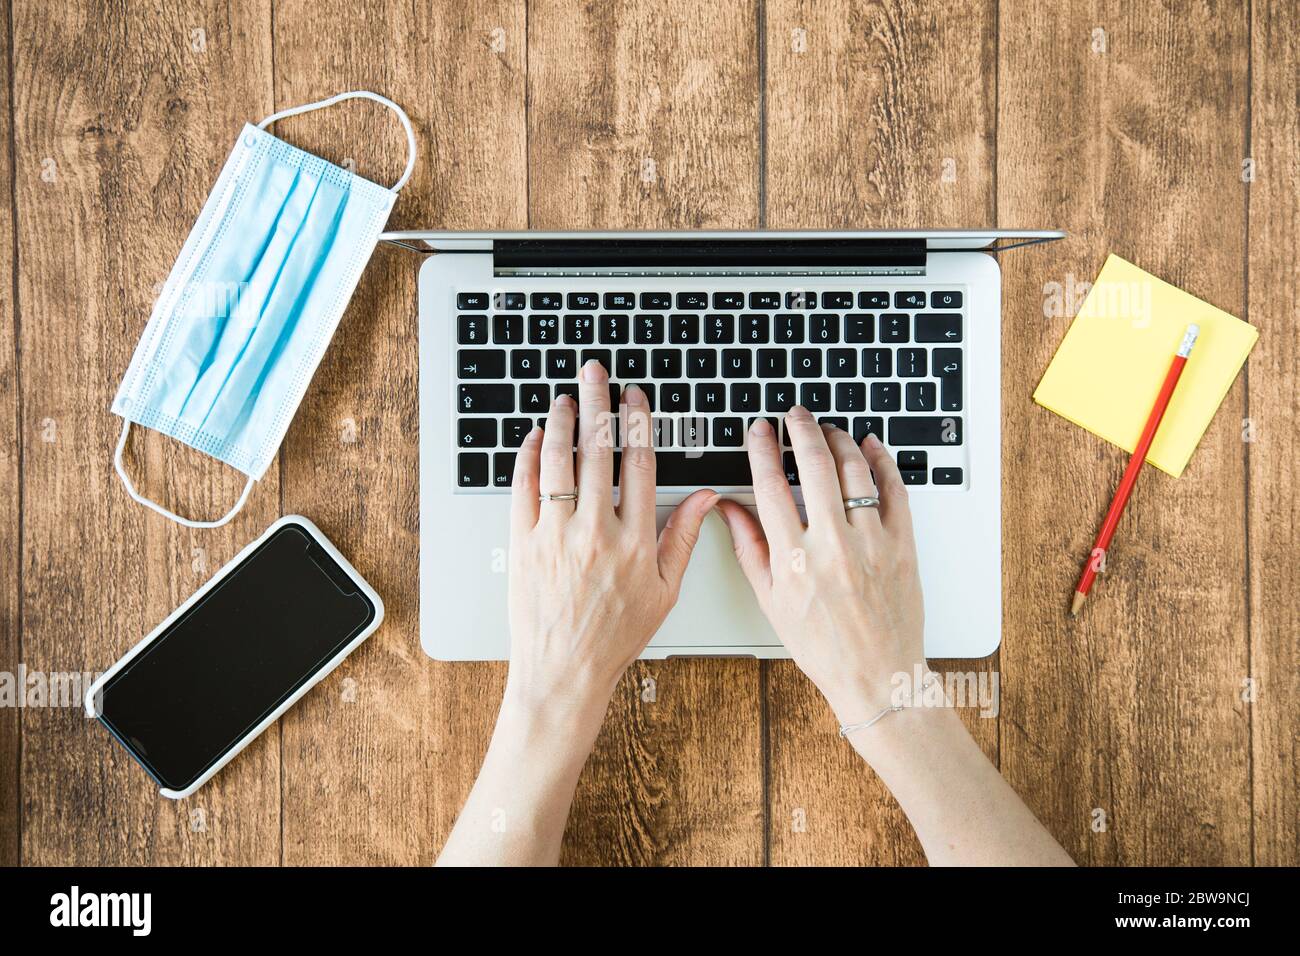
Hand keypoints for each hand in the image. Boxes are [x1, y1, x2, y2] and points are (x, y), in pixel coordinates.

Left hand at [506, 360, 717, 713]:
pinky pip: (524, 488)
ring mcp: (556, 535)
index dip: (637, 422)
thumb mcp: (664, 591)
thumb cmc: (615, 636)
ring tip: (566, 396)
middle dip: (599, 403)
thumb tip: (706, 498)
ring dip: (563, 421)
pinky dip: (528, 458)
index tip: (635, 397)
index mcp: (635, 540)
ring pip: (559, 461)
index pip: (639, 463)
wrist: (565, 671)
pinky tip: (535, 438)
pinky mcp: (523, 543)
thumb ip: (683, 538)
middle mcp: (595, 531)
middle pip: (598, 450)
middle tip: (596, 373)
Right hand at [717, 408, 924, 721]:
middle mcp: (832, 545)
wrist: (878, 676)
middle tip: (795, 415)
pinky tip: (871, 447)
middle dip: (802, 429)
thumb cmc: (823, 646)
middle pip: (815, 465)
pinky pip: (895, 490)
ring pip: (855, 470)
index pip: (770, 486)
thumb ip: (748, 548)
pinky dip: (883, 461)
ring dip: (840, 440)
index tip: (759, 430)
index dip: (762, 449)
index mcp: (793, 559)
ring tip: (829, 430)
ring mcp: (872, 543)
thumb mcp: (771, 601)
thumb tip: (728, 509)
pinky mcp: (903, 545)